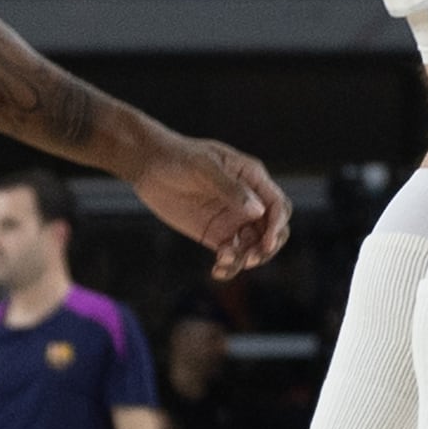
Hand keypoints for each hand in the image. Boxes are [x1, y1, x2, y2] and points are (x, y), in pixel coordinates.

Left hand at [134, 132, 290, 272]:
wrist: (150, 166)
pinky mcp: (215, 235)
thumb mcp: (204, 167)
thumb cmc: (179, 157)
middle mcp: (248, 202)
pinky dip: (229, 265)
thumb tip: (257, 211)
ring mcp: (232, 220)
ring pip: (253, 246)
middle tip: (250, 258)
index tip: (265, 243)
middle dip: (267, 247)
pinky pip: (231, 254)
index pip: (277, 206)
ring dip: (246, 259)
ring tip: (224, 262)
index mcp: (252, 179)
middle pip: (272, 230)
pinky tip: (217, 271)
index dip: (277, 225)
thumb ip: (230, 188)